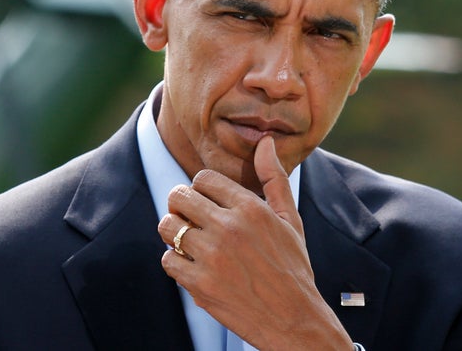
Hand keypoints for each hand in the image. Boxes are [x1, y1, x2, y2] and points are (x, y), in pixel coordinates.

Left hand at [158, 136, 352, 349]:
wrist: (294, 319)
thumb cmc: (293, 266)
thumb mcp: (290, 219)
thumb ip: (274, 178)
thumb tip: (267, 142)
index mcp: (250, 208)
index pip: (203, 178)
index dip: (201, 187)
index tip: (207, 200)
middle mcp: (229, 228)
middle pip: (178, 197)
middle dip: (180, 203)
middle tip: (190, 215)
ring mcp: (211, 257)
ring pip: (167, 227)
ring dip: (173, 231)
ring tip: (188, 238)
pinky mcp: (199, 284)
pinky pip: (167, 260)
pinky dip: (175, 261)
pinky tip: (192, 264)